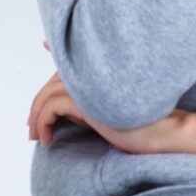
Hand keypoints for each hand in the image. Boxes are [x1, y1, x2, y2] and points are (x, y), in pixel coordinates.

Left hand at [26, 71, 195, 155]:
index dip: (51, 60)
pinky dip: (42, 122)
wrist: (163, 131)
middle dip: (37, 105)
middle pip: (52, 83)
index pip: (67, 60)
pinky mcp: (86, 101)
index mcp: (101, 67)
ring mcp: (89, 84)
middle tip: (32, 130)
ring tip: (37, 137)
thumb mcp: (109, 109)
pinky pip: (50, 107)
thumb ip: (90, 99)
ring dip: (36, 118)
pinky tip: (47, 138)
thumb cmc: (141, 122)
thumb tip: (76, 101)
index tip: (42, 57)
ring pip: (47, 95)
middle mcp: (93, 70)